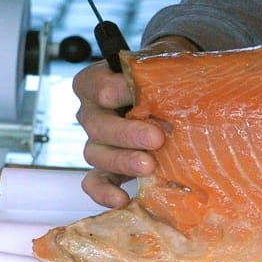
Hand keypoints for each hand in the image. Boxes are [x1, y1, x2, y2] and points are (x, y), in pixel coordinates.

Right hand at [74, 35, 196, 206]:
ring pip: (96, 154)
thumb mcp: (158, 63)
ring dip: (123, 160)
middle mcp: (91, 113)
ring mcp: (98, 141)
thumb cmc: (160, 74)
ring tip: (150, 166)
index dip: (122, 92)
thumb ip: (156, 71)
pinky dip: (105, 192)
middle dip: (128, 133)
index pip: (100, 87)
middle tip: (156, 138)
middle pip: (98, 124)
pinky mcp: (107, 167)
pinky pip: (96, 182)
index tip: (145, 94)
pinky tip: (122, 199)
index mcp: (95, 82)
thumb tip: (168, 87)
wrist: (170, 90)